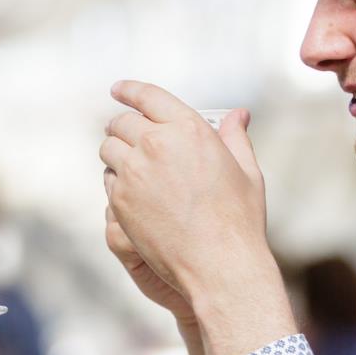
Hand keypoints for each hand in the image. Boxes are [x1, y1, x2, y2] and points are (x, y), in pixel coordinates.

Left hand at [101, 81, 296, 354]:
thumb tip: (238, 114)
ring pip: (109, 149)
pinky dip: (116, 181)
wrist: (219, 264)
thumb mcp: (247, 172)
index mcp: (188, 128)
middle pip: (122, 122)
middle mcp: (156, 144)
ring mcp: (134, 172)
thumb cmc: (239, 219)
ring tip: (128, 162)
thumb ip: (235, 138)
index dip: (129, 90)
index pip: (148, 96)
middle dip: (122, 125)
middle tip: (124, 132)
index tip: (118, 90)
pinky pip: (109, 180)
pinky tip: (131, 191)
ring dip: (116, 151)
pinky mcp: (121, 200)